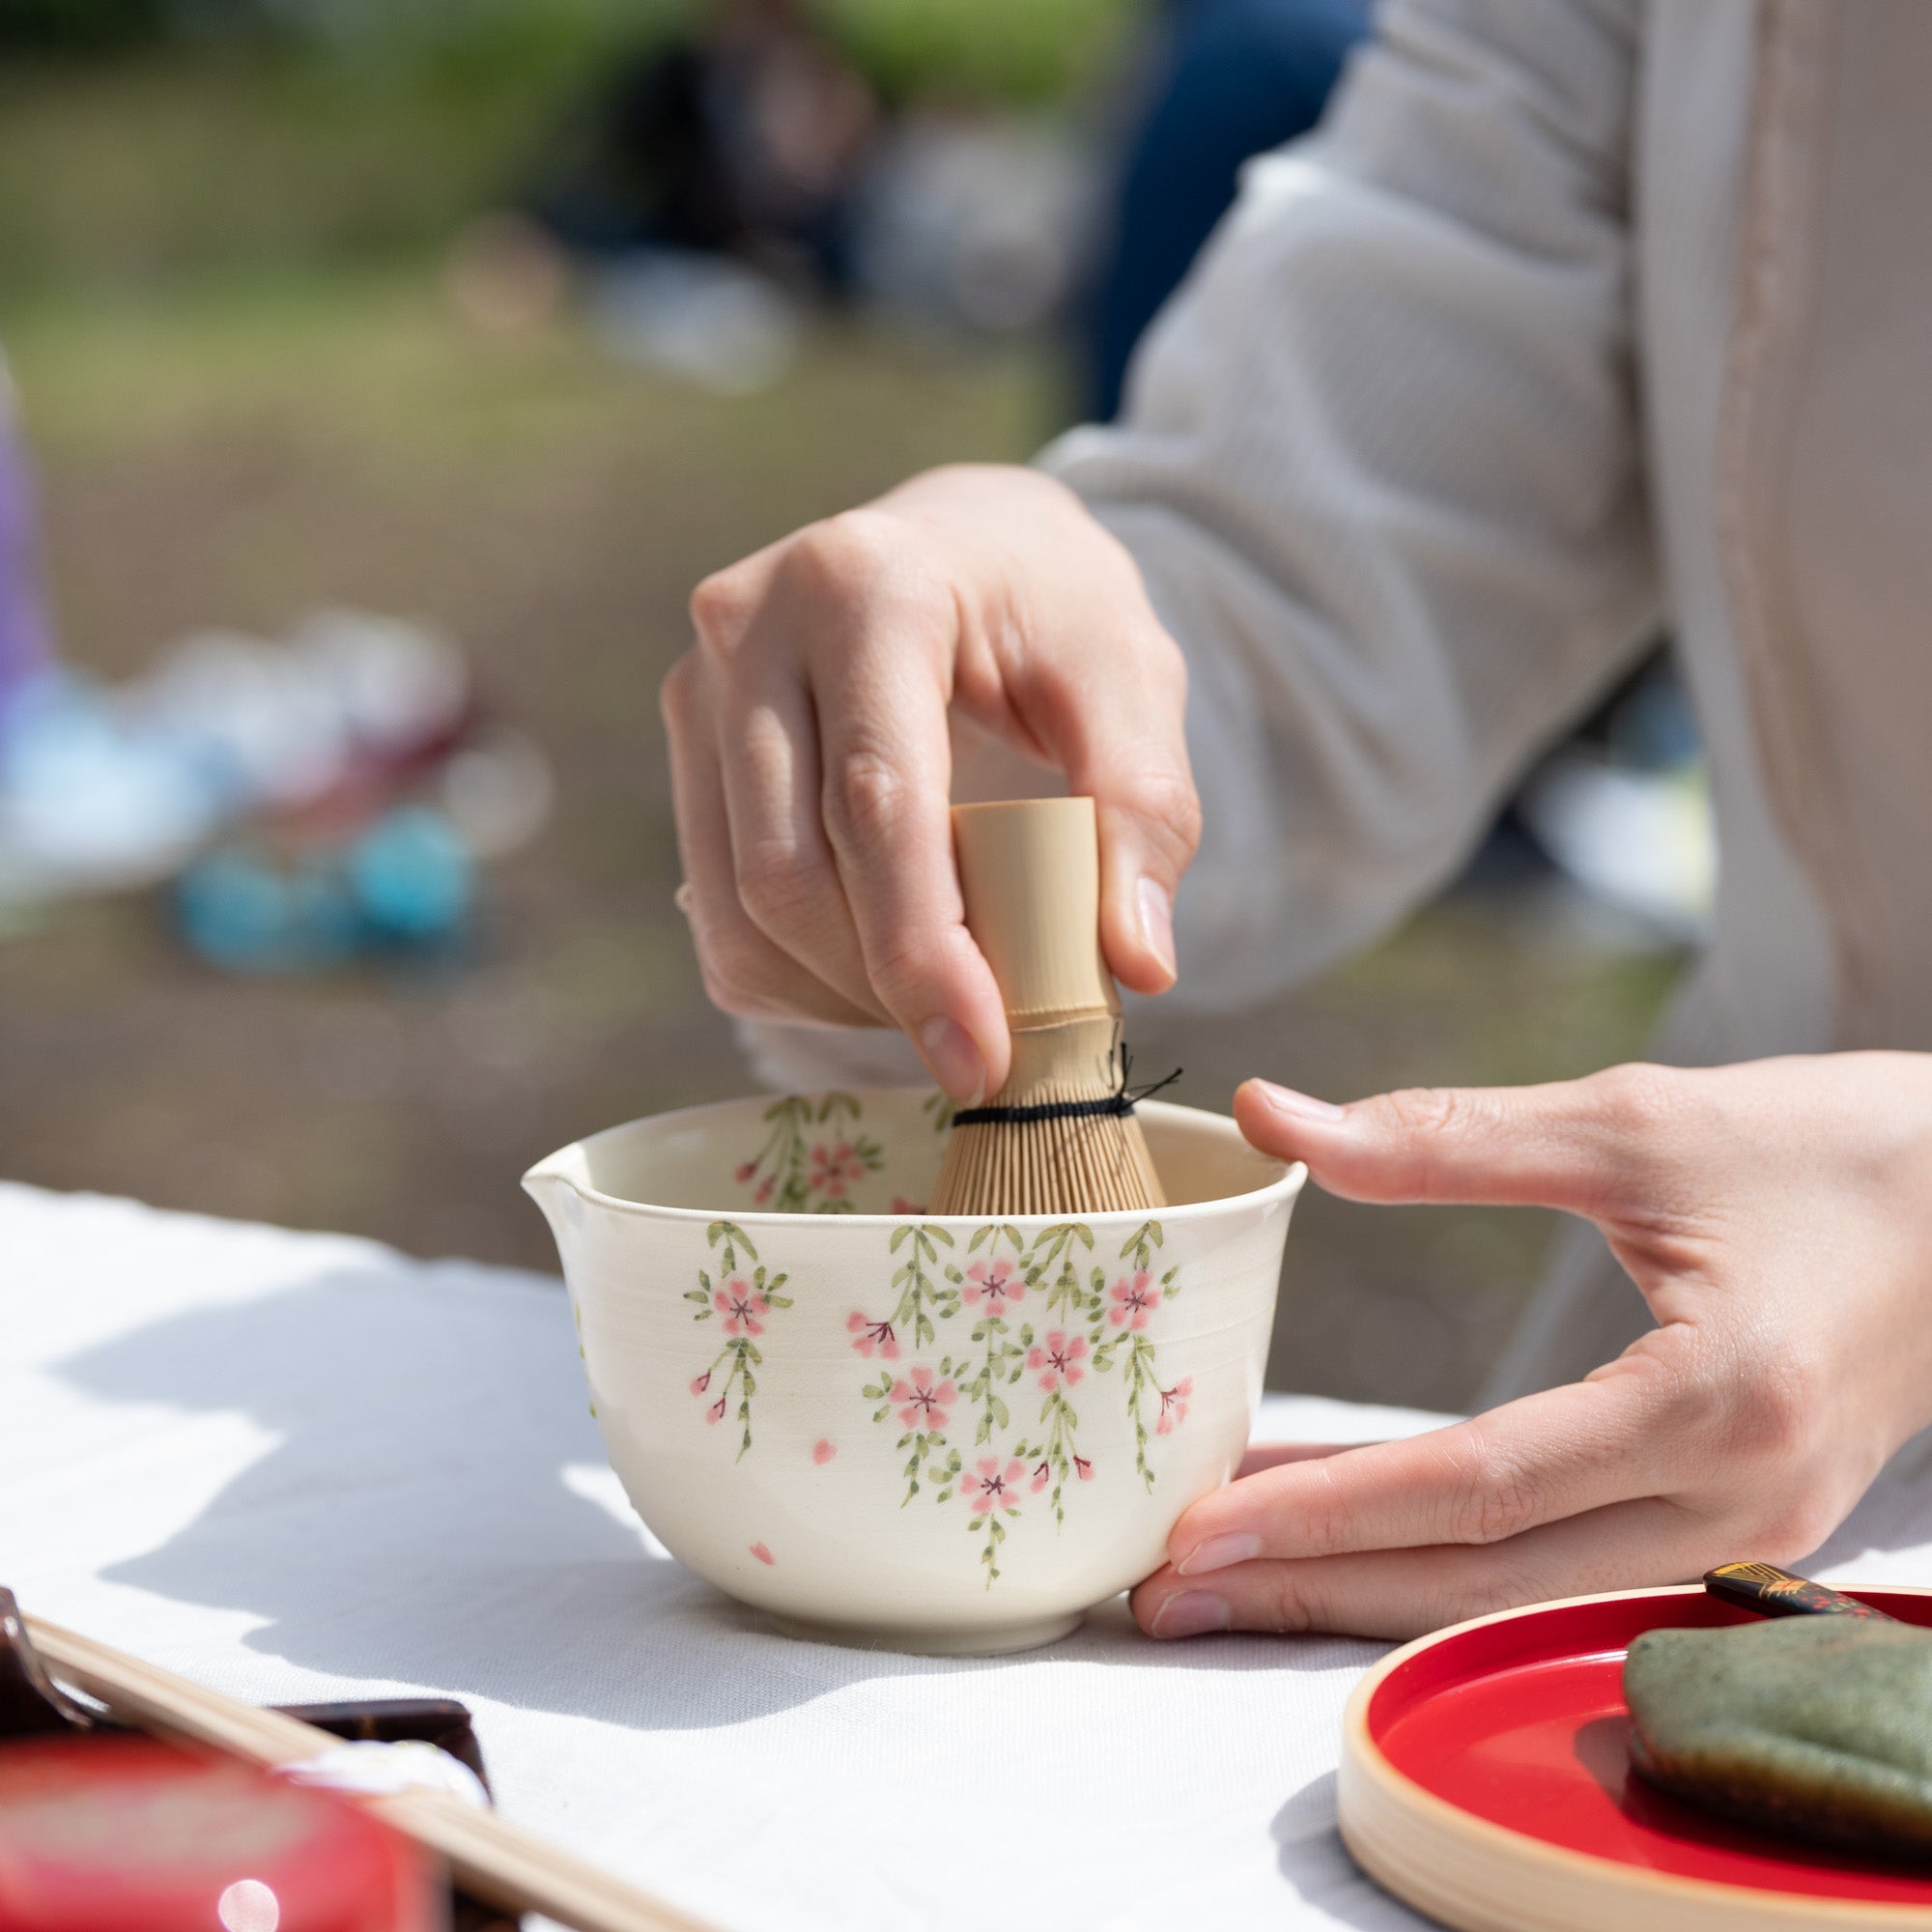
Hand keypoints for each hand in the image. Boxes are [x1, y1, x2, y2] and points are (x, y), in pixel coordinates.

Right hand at [660, 464, 1197, 1099]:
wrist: (967, 542)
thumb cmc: (1054, 610)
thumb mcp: (1133, 678)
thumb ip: (1146, 809)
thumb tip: (1135, 964)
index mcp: (865, 586)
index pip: (875, 803)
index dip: (921, 949)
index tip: (982, 1053)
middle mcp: (750, 626)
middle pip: (788, 871)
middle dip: (884, 990)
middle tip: (980, 1051)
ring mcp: (699, 687)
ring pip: (738, 909)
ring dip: (840, 997)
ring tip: (943, 1005)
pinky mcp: (686, 747)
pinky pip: (716, 918)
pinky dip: (799, 981)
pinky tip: (882, 973)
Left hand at [1133, 1053, 1931, 1641]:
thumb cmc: (1825, 1146)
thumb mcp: (1633, 1122)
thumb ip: (1442, 1137)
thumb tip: (1268, 1114)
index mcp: (1715, 1400)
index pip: (1480, 1482)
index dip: (1330, 1509)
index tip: (1199, 1525)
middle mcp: (1735, 1500)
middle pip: (1482, 1575)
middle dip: (1314, 1588)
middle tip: (1165, 1589)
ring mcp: (1745, 1534)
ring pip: (1516, 1590)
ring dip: (1366, 1584)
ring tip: (1228, 1572)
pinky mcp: (1736, 1525)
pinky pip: (1561, 1566)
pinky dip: (1445, 1556)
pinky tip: (1348, 1527)